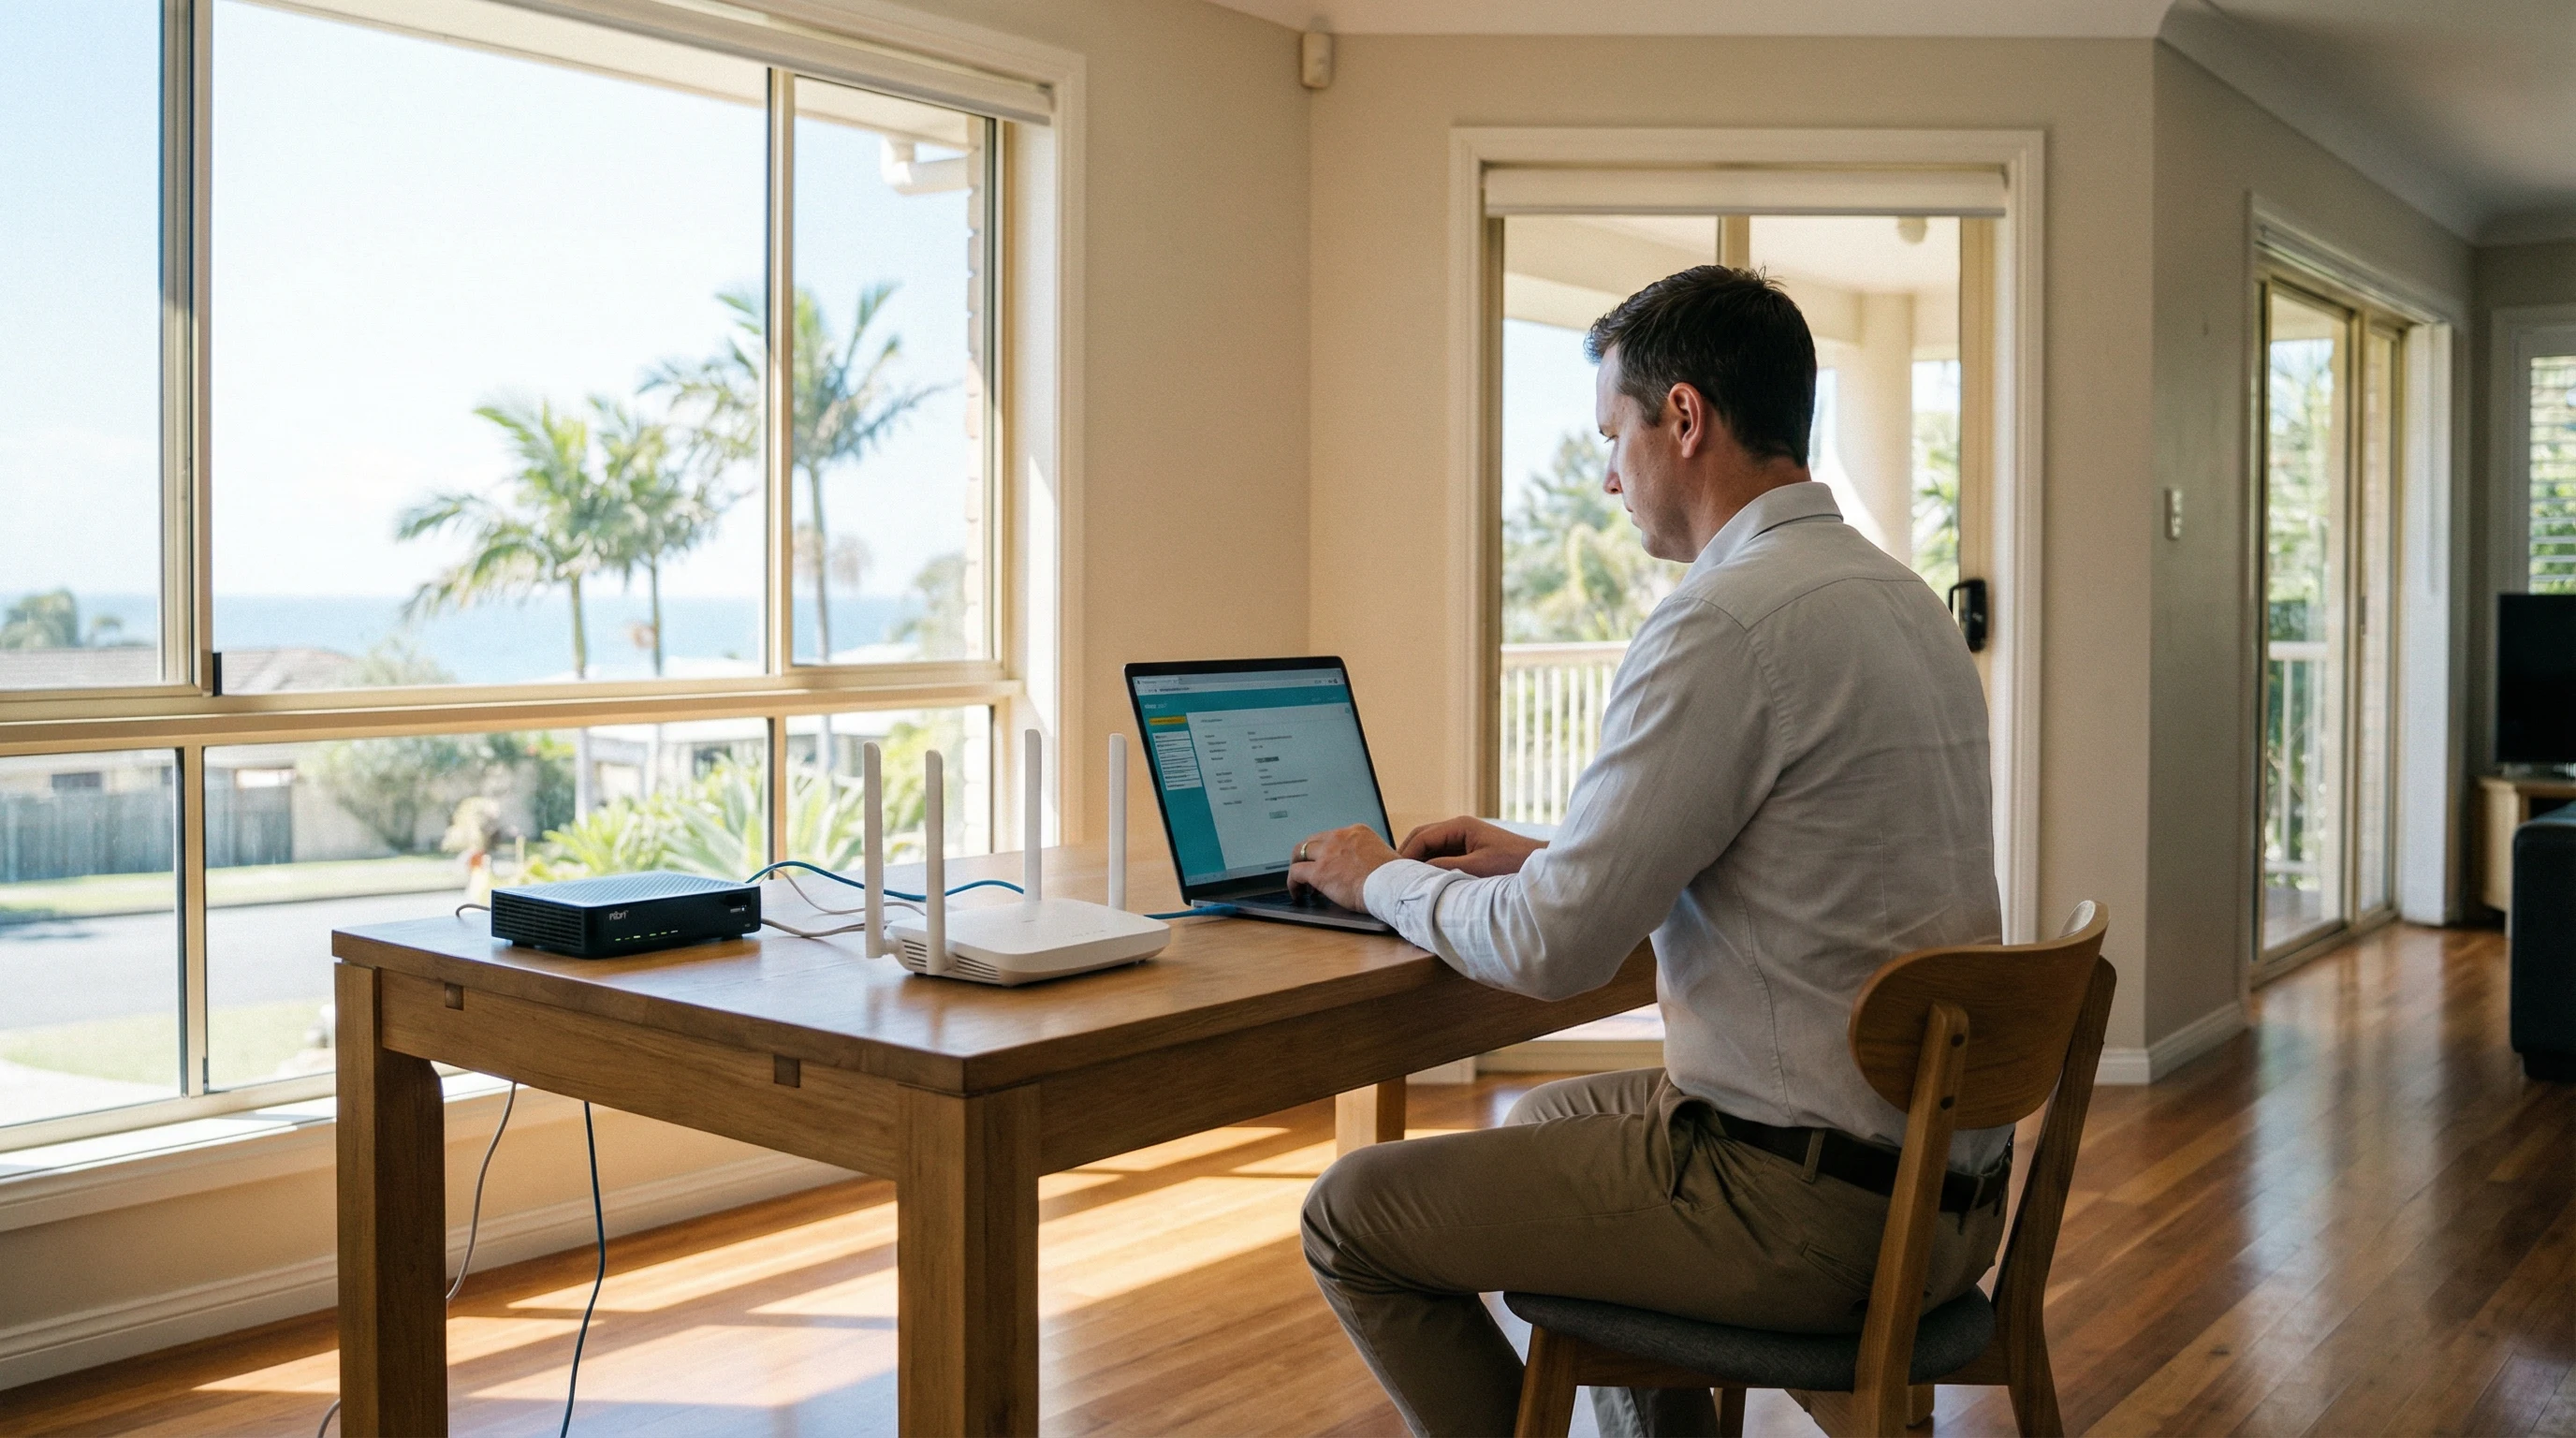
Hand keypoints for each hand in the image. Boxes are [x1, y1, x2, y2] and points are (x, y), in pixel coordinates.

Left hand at [1286, 824, 1398, 910]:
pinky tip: (1298, 893)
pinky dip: (1293, 883)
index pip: (1331, 836)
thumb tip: (1363, 868)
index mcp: (1356, 831)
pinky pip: (1296, 873)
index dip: (1325, 851)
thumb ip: (1369, 856)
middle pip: (1312, 841)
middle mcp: (1339, 837)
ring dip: (1297, 866)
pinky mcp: (1320, 871)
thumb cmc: (1394, 877)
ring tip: (1299, 881)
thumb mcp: (1383, 855)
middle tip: (1306, 868)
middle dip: (1307, 855)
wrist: (1392, 886)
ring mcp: (1328, 853)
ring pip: (1300, 853)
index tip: (1324, 862)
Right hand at [1398, 816, 1545, 877]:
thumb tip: (1419, 872)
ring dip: (1418, 861)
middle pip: (1422, 837)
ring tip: (1405, 880)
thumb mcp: (1476, 868)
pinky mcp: (1468, 849)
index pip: (1422, 836)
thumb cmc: (1513, 864)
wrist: (1539, 867)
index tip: (1394, 872)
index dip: (1406, 854)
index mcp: (1459, 826)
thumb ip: (1446, 868)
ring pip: (1430, 846)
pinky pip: (1441, 854)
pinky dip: (1430, 865)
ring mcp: (1463, 838)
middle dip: (1406, 855)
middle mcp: (1459, 828)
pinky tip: (1425, 880)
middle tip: (1393, 875)